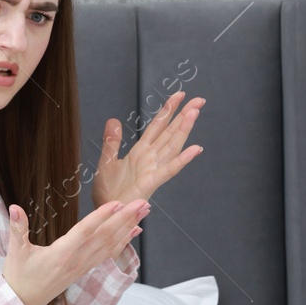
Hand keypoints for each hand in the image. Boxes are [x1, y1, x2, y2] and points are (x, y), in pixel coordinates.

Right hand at [1, 199, 147, 304]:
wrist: (24, 302)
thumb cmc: (19, 276)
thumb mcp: (15, 252)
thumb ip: (17, 229)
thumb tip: (14, 207)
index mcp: (60, 254)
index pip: (84, 232)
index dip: (101, 217)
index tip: (117, 203)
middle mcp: (76, 260)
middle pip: (105, 237)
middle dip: (125, 219)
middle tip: (142, 202)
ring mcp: (83, 266)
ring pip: (110, 245)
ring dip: (128, 227)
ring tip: (144, 212)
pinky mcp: (85, 268)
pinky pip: (108, 253)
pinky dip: (123, 241)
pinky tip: (134, 231)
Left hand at [92, 90, 204, 207]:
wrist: (106, 210)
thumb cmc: (108, 190)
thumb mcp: (107, 160)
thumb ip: (112, 141)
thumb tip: (113, 119)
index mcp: (140, 151)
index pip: (158, 126)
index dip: (168, 110)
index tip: (180, 94)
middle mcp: (150, 158)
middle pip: (170, 132)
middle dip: (184, 115)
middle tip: (199, 99)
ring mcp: (153, 169)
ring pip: (172, 146)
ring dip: (184, 130)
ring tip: (195, 112)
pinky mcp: (151, 182)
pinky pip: (169, 169)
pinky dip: (182, 159)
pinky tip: (195, 149)